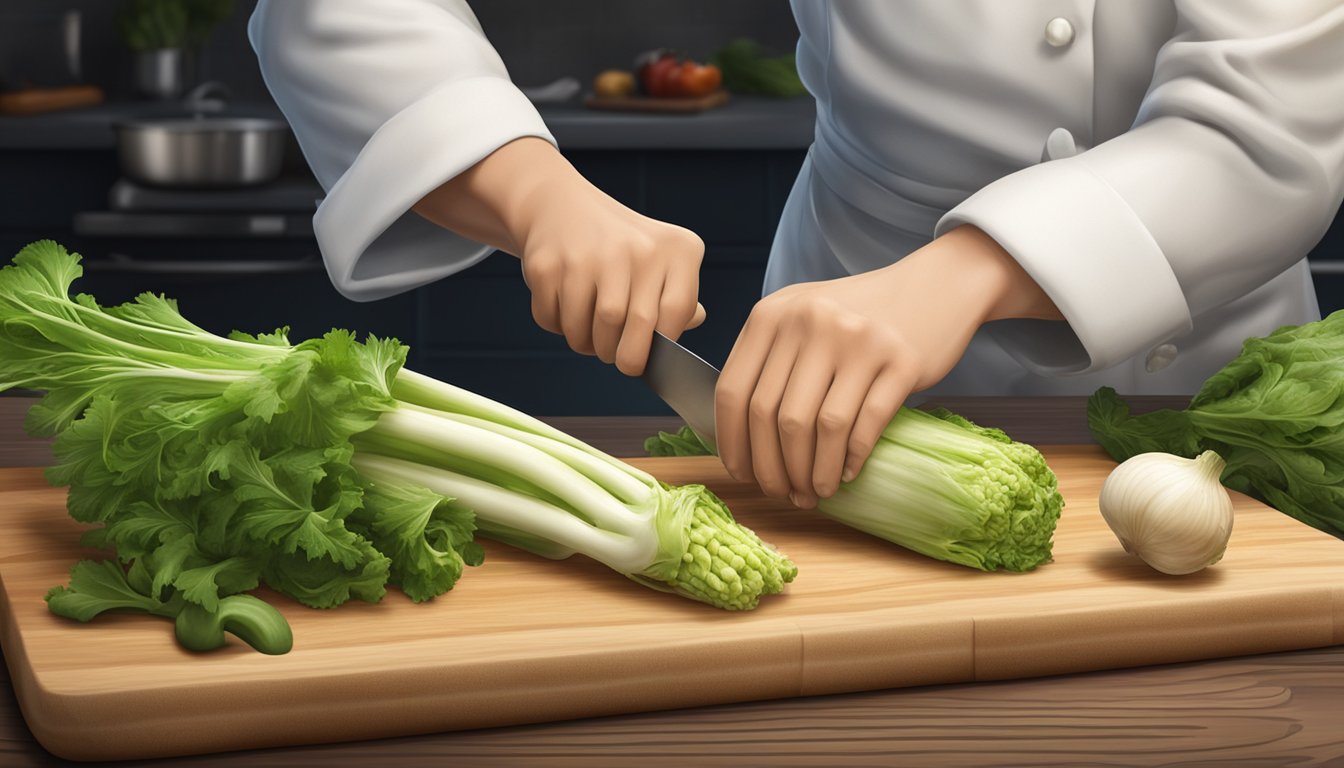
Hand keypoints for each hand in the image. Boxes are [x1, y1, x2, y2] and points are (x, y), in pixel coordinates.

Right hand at [413, 137, 705, 374]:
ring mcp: (589, 254)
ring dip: (587, 344)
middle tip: (617, 358)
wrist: (561, 207)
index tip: (645, 358)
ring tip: (590, 335)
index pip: (676, 313)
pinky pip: (553, 320)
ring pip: (588, 331)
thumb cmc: (622, 248)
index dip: (660, 346)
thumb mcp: (662, 259)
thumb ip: (680, 296)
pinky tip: (565, 310)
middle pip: (633, 326)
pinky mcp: (547, 264)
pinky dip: (557, 327)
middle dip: (624, 357)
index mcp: (675, 248)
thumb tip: (696, 319)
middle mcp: (635, 247)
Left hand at [714, 225, 1062, 507]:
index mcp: (772, 314)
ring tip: (814, 491)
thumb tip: (738, 435)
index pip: (733, 391)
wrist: (934, 285)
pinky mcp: (901, 360)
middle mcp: (811, 322)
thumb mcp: (801, 315)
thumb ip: (767, 358)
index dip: (733, 442)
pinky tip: (846, 473)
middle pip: (774, 416)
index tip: (740, 473)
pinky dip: (851, 458)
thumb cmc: (858, 312)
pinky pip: (865, 424)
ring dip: (813, 471)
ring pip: (819, 426)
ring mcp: (858, 340)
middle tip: (783, 493)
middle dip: (773, 468)